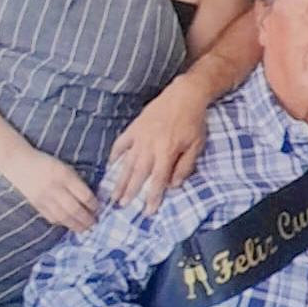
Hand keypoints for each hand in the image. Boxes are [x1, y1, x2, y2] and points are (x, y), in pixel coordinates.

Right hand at [2, 146, 98, 231]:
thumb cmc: (46, 163)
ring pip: (64, 217)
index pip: (84, 195)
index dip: (94, 205)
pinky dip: (62, 223)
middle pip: (75, 209)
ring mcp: (44, 198)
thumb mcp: (64, 166)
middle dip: (87, 219)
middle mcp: (55, 188)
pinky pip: (52, 218)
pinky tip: (70, 225)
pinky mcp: (37, 205)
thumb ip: (76, 181)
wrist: (19, 163)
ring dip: (76, 225)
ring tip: (85, 229)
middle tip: (95, 223)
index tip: (98, 209)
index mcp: (64, 175)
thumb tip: (90, 200)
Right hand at [107, 75, 211, 212]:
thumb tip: (173, 185)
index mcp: (166, 153)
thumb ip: (184, 167)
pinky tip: (111, 164)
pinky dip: (115, 154)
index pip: (158, 181)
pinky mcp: (135, 127)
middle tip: (120, 207)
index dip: (152, 197)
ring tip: (113, 193)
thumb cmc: (193, 121)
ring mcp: (140, 137)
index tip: (147, 212)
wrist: (185, 95)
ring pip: (127, 162)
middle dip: (129, 193)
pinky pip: (122, 143)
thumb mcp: (196, 146)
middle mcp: (150, 147)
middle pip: (138, 175)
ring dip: (120, 180)